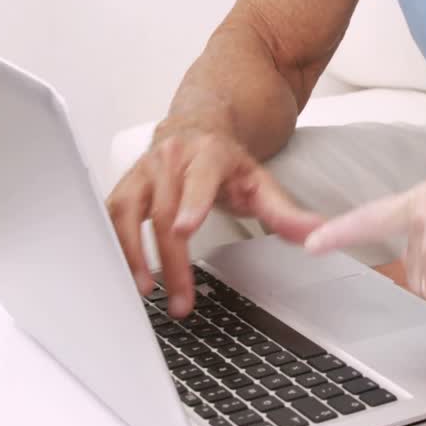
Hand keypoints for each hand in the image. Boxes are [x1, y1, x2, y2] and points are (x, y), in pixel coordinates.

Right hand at [106, 124, 321, 316]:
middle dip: (170, 260)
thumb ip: (285, 212)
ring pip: (126, 214)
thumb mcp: (261, 181)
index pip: (199, 180)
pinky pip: (109, 218)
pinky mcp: (123, 187)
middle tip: (179, 299)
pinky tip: (120, 274)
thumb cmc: (226, 161)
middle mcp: (169, 159)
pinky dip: (112, 248)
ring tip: (144, 291)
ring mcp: (142, 172)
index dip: (192, 204)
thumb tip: (316, 234)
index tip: (185, 229)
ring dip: (131, 255)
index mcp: (207, 155)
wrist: (198, 127)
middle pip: (164, 212)